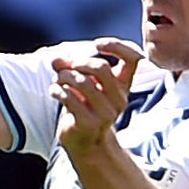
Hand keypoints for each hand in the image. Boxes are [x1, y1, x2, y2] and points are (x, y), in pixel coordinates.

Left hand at [51, 38, 139, 155]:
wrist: (86, 144)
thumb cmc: (85, 109)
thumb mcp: (84, 86)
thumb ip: (72, 69)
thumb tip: (56, 60)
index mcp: (123, 86)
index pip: (134, 59)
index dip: (117, 46)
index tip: (98, 44)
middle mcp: (119, 99)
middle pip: (101, 68)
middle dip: (78, 63)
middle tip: (65, 68)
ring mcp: (105, 113)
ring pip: (83, 82)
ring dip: (64, 76)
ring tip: (57, 80)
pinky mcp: (88, 123)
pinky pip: (69, 98)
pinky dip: (57, 90)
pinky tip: (54, 91)